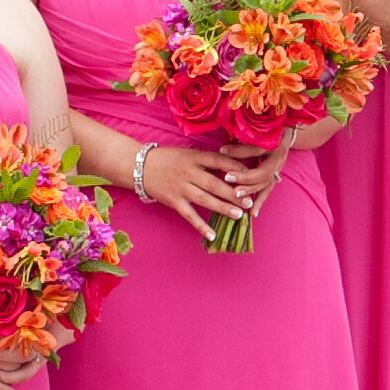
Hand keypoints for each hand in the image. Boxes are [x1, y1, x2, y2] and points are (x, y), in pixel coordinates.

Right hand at [136, 140, 270, 242]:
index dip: (235, 167)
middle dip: (233, 193)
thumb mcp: (188, 153)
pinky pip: (189, 215)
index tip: (250, 175)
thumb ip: (208, 160)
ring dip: (222, 208)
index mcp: (194, 157)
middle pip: (214, 184)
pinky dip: (200, 226)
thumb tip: (234, 167)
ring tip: (238, 215)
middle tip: (249, 201)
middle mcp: (188, 172)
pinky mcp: (173, 201)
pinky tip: (212, 235)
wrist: (139, 165)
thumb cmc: (168, 159)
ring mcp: (180, 188)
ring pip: (205, 200)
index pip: (218, 161)